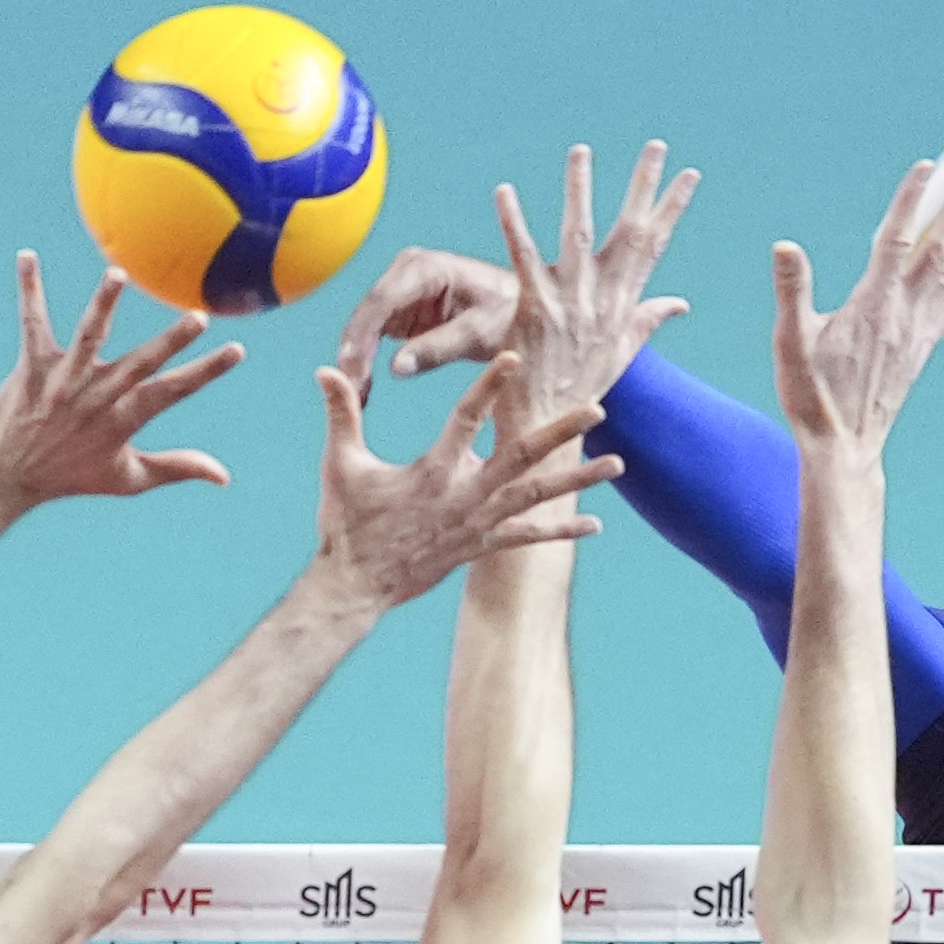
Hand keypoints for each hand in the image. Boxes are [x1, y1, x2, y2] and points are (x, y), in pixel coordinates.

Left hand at [0, 254, 244, 512]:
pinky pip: (32, 324)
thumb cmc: (70, 476)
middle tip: (199, 316)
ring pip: (89, 336)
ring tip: (117, 275)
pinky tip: (27, 257)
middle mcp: (96, 399)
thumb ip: (177, 468)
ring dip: (103, 304)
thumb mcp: (128, 479)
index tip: (236, 350)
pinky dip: (30, 291)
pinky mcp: (31, 368)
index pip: (173, 392)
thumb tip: (224, 476)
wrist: (7, 477)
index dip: (206, 372)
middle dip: (171, 341)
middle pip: (140, 364)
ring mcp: (63, 382)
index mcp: (122, 420)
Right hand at [309, 356, 615, 610]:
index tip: (515, 356)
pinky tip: (595, 525)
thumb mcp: (340, 464)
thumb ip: (341, 414)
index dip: (490, 387)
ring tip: (618, 464)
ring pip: (537, 497)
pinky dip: (560, 531)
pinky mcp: (481, 548)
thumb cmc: (347, 523)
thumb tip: (325, 369)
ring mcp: (477, 525)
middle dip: (560, 432)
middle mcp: (464, 497)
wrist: (356, 587)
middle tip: (598, 407)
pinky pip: (528, 539)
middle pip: (521, 457)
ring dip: (578, 481)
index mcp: (433, 472)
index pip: (466, 419)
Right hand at [330, 247, 518, 400]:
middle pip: (367, 313)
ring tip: (354, 399)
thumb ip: (438, 348)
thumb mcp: (479, 334)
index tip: (352, 370)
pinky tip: (362, 391)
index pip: (382, 300)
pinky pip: (374, 336)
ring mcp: (401, 289)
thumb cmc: (510, 315)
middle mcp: (407, 271)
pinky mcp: (402, 310)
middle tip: (347, 393)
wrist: (524, 311)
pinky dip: (367, 362)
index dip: (362, 335)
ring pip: (365, 326)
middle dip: (353, 353)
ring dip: (356, 361)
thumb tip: (395, 368)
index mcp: (427, 267)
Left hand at [489, 142, 698, 425]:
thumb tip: (681, 303)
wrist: (548, 434)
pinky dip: (513, 224)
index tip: (690, 173)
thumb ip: (650, 320)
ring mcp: (570, 305)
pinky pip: (522, 259)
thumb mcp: (622, 354)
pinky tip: (504, 192)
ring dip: (579, 191)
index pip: (654, 247)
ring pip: (577, 236)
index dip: (673, 208)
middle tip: (657, 146)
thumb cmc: (581, 395)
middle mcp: (602, 301)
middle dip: (643, 187)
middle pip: (629, 233)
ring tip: (581, 151)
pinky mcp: (534, 311)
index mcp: (622, 306)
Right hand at [770, 162, 943, 464]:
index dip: (912, 200)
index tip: (925, 166)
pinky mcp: (920, 351)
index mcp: (872, 304)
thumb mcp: (790, 343)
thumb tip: (784, 247)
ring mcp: (916, 333)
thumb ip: (791, 292)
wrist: (843, 448)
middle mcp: (903, 314)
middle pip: (938, 250)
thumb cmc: (811, 398)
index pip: (896, 239)